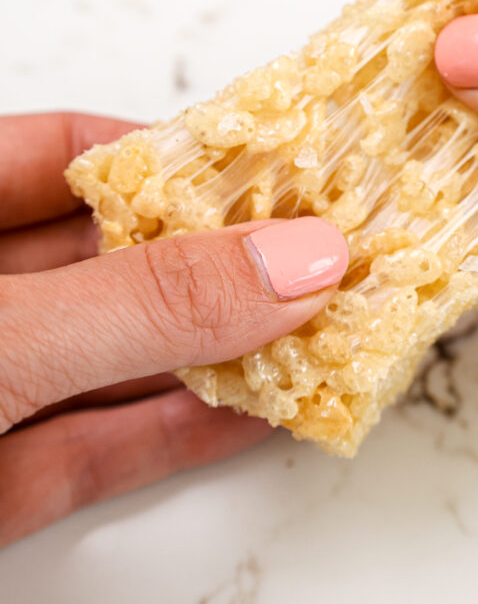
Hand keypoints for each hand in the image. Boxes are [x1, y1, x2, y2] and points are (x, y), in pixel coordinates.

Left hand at [0, 113, 347, 546]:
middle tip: (320, 252)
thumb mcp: (6, 334)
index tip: (272, 167)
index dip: (171, 153)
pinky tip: (254, 418)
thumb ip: (147, 301)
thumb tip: (294, 259)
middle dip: (215, 262)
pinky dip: (171, 437)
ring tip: (319, 331)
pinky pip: (91, 449)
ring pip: (112, 359)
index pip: (66, 153)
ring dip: (214, 353)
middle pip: (107, 260)